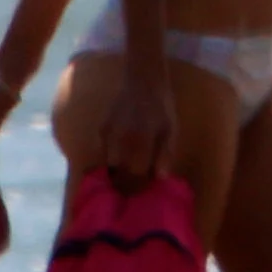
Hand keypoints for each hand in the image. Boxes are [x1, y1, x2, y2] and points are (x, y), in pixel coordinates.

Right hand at [92, 56, 180, 185]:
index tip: (144, 191)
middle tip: (132, 190)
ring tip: (124, 179)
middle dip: (126, 185)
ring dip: (116, 174)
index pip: (137, 175)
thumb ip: (165, 153)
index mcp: (142, 141)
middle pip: (120, 174)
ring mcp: (109, 134)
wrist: (143, 80)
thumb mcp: (170, 129)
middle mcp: (122, 140)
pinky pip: (103, 152)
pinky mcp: (102, 129)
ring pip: (109, 165)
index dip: (141, 186)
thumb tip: (160, 178)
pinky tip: (118, 160)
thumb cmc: (161, 107)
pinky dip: (109, 159)